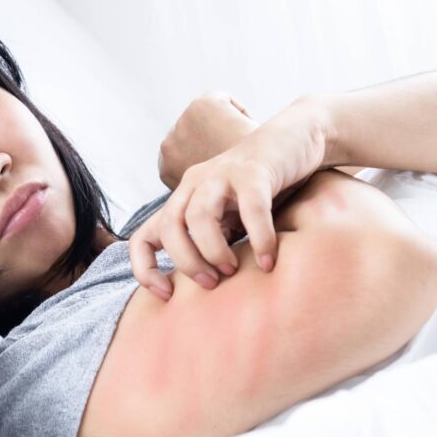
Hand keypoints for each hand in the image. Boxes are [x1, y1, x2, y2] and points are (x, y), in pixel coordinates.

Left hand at [130, 99, 329, 300]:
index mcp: (182, 199)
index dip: (145, 269)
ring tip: (232, 269)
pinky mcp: (254, 171)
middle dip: (187, 263)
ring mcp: (221, 174)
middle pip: (168, 228)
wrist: (292, 141)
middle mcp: (194, 184)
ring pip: (199, 216)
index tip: (167, 295)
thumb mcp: (228, 219)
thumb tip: (207, 292)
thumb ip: (213, 244)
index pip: (143, 237)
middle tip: (212, 283)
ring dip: (212, 251)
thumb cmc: (260, 190)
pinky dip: (259, 239)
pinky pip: (252, 209)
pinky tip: (268, 260)